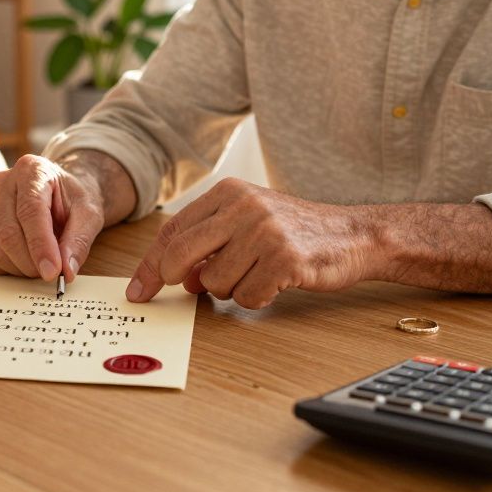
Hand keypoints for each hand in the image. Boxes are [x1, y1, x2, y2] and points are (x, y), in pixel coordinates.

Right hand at [0, 154, 104, 281]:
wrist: (59, 194)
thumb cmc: (72, 201)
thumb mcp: (89, 214)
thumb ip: (80, 240)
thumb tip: (66, 270)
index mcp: (31, 170)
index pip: (30, 211)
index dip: (40, 245)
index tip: (53, 272)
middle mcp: (2, 182)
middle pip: (7, 233)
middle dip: (30, 263)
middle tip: (51, 275)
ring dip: (19, 269)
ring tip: (41, 267)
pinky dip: (6, 270)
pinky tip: (25, 264)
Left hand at [127, 178, 375, 307]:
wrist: (354, 234)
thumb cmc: (295, 231)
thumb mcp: (247, 223)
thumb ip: (209, 243)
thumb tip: (178, 277)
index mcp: (228, 192)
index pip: (172, 230)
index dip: (150, 264)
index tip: (137, 290)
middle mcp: (243, 206)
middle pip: (180, 254)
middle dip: (176, 278)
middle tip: (189, 289)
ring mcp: (264, 231)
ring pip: (214, 282)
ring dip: (231, 290)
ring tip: (257, 274)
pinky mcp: (285, 259)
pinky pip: (247, 297)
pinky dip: (257, 299)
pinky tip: (277, 283)